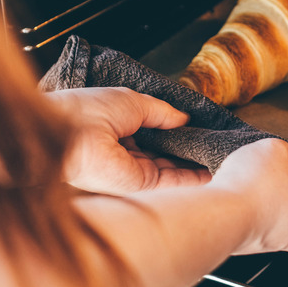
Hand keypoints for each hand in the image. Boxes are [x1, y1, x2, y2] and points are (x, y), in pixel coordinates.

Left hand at [47, 87, 211, 193]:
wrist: (65, 134)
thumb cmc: (88, 111)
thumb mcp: (134, 101)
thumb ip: (162, 111)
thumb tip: (184, 118)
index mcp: (120, 129)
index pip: (155, 135)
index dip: (177, 133)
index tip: (200, 131)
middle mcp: (127, 153)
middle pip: (166, 154)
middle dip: (190, 151)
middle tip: (217, 145)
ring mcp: (134, 171)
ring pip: (173, 170)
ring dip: (196, 165)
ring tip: (222, 155)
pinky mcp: (140, 184)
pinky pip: (173, 182)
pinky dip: (194, 178)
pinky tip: (213, 171)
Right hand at [209, 138, 287, 252]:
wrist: (219, 218)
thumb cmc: (254, 188)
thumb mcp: (273, 149)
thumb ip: (284, 151)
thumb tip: (280, 154)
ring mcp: (282, 243)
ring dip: (280, 207)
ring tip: (264, 185)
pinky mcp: (257, 247)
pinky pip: (265, 227)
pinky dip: (259, 214)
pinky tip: (245, 197)